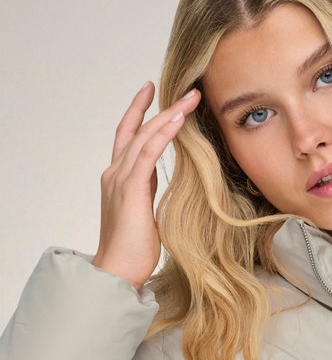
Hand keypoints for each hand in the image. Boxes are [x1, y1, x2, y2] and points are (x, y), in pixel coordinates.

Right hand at [92, 82, 200, 290]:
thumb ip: (149, 194)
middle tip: (182, 88)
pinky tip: (178, 121)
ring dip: (168, 115)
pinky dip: (163, 134)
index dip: (141, 115)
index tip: (155, 96)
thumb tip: (163, 184)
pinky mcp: (130, 189)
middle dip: (158, 107)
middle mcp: (115, 174)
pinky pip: (147, 153)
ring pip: (143, 136)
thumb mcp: (145, 214)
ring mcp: (120, 179)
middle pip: (136, 129)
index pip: (130, 139)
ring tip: (189, 98)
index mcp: (118, 180)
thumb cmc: (133, 251)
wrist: (118, 271)